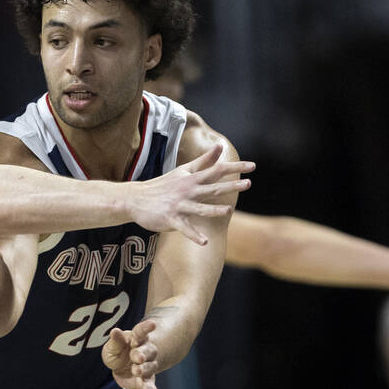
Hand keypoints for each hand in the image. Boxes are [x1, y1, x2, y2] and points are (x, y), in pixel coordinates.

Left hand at [102, 319, 159, 388]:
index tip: (153, 324)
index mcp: (136, 340)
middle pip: (148, 350)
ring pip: (150, 367)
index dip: (147, 327)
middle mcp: (145, 352)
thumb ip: (116, 340)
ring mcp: (147, 366)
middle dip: (143, 353)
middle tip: (138, 356)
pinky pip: (150, 387)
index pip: (142, 332)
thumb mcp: (113, 346)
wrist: (122, 367)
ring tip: (137, 371)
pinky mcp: (146, 380)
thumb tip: (115, 330)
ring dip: (144, 369)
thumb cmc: (118, 352)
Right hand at [134, 145, 253, 243]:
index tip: (253, 167)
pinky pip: (185, 228)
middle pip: (212, 188)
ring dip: (213, 210)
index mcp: (191, 179)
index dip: (235, 168)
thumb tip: (220, 146)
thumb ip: (203, 160)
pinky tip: (204, 242)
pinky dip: (194, 235)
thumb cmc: (162, 185)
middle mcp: (187, 191)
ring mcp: (179, 205)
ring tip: (228, 211)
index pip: (216, 171)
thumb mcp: (183, 170)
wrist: (135, 199)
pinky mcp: (171, 219)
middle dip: (230, 186)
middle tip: (248, 184)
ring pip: (199, 208)